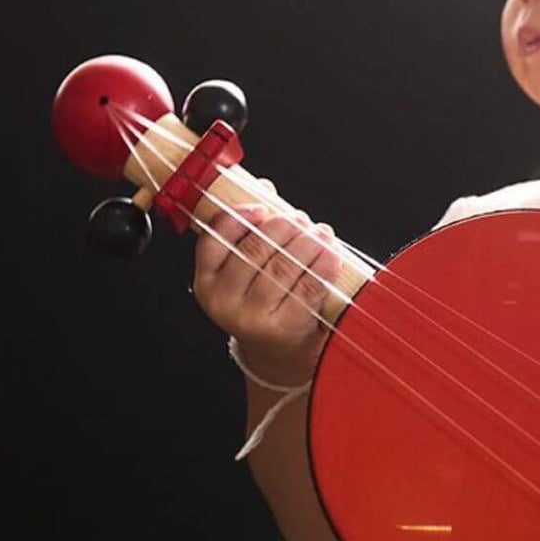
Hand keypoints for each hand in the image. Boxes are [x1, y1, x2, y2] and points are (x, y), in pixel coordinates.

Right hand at [192, 202, 340, 386]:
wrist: (277, 352)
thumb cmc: (263, 302)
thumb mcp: (245, 270)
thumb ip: (250, 230)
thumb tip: (265, 188)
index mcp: (207, 281)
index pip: (215, 240)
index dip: (239, 218)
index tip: (262, 208)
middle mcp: (224, 301)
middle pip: (255, 250)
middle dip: (284, 228)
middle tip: (301, 220)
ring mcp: (251, 317)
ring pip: (283, 267)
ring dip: (308, 243)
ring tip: (321, 233)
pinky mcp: (283, 327)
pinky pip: (306, 288)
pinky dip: (322, 267)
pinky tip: (332, 255)